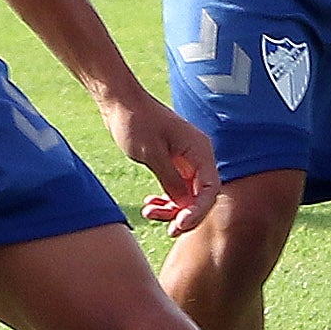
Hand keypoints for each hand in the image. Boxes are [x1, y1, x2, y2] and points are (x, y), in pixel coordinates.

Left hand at [102, 90, 219, 236]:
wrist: (119, 102)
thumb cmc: (135, 121)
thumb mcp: (152, 153)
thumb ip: (171, 179)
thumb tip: (183, 204)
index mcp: (199, 150)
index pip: (210, 189)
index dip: (198, 211)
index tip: (179, 225)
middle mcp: (197, 156)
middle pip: (201, 195)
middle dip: (184, 214)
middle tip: (166, 228)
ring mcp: (185, 160)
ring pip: (187, 194)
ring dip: (172, 209)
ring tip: (149, 212)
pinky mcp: (173, 163)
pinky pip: (176, 188)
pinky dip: (166, 199)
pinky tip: (151, 204)